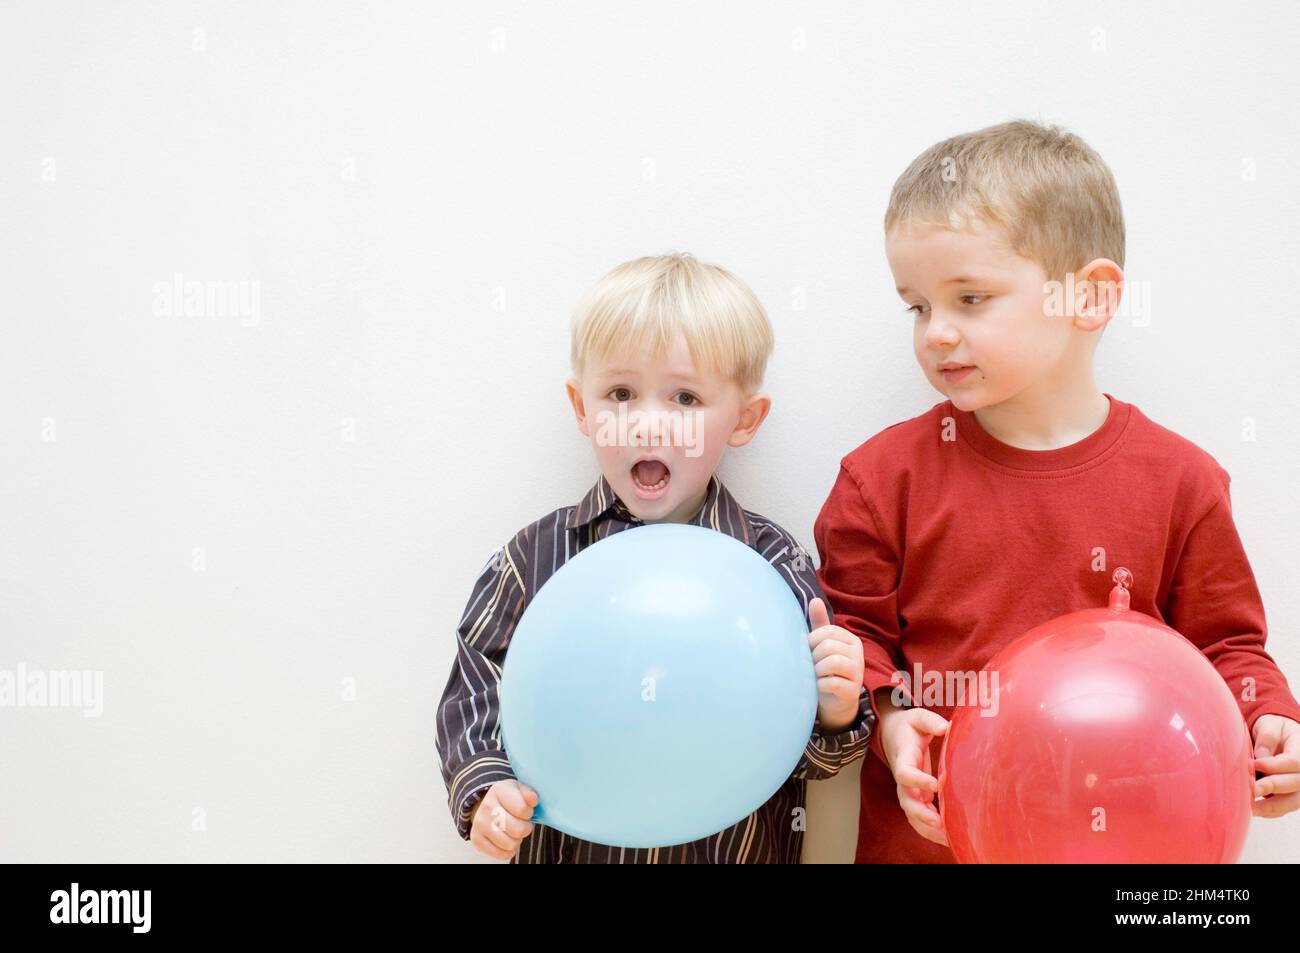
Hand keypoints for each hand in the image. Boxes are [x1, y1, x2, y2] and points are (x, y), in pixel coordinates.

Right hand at [468, 780, 537, 858]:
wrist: (487, 804)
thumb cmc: (510, 798)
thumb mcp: (520, 789)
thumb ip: (529, 793)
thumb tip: (533, 800)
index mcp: (499, 790)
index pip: (522, 809)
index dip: (529, 813)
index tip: (526, 811)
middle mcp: (487, 806)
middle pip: (518, 830)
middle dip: (525, 828)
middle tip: (521, 823)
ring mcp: (480, 823)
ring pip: (510, 844)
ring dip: (517, 840)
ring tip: (513, 830)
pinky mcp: (476, 839)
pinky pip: (502, 854)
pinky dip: (508, 850)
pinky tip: (506, 839)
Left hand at [807, 598, 864, 731]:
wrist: (832, 701)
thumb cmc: (825, 669)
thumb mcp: (822, 645)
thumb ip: (819, 624)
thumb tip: (815, 600)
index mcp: (851, 640)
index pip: (826, 632)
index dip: (811, 641)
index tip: (808, 651)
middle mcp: (858, 655)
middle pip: (828, 646)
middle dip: (813, 657)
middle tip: (811, 666)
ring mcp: (858, 674)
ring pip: (831, 663)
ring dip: (816, 670)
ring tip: (815, 676)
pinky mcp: (852, 692)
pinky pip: (832, 683)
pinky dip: (820, 685)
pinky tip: (819, 687)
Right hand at [876, 689, 949, 845]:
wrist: (892, 735)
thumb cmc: (908, 726)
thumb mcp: (917, 717)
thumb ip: (930, 721)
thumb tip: (946, 728)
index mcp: (903, 758)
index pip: (905, 773)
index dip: (918, 781)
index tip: (936, 785)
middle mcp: (902, 779)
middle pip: (906, 800)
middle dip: (921, 813)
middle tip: (939, 822)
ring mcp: (906, 790)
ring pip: (911, 814)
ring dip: (926, 827)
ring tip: (946, 837)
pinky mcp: (914, 797)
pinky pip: (917, 818)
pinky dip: (928, 830)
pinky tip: (946, 838)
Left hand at [1252, 714, 1299, 817]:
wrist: (1282, 737)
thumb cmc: (1275, 730)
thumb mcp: (1271, 724)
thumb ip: (1267, 737)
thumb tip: (1261, 756)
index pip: (1295, 761)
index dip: (1276, 765)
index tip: (1255, 764)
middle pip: (1296, 783)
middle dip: (1273, 786)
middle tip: (1252, 789)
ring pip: (1294, 801)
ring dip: (1272, 806)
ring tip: (1250, 807)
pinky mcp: (1294, 796)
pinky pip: (1286, 807)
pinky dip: (1271, 811)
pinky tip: (1254, 810)